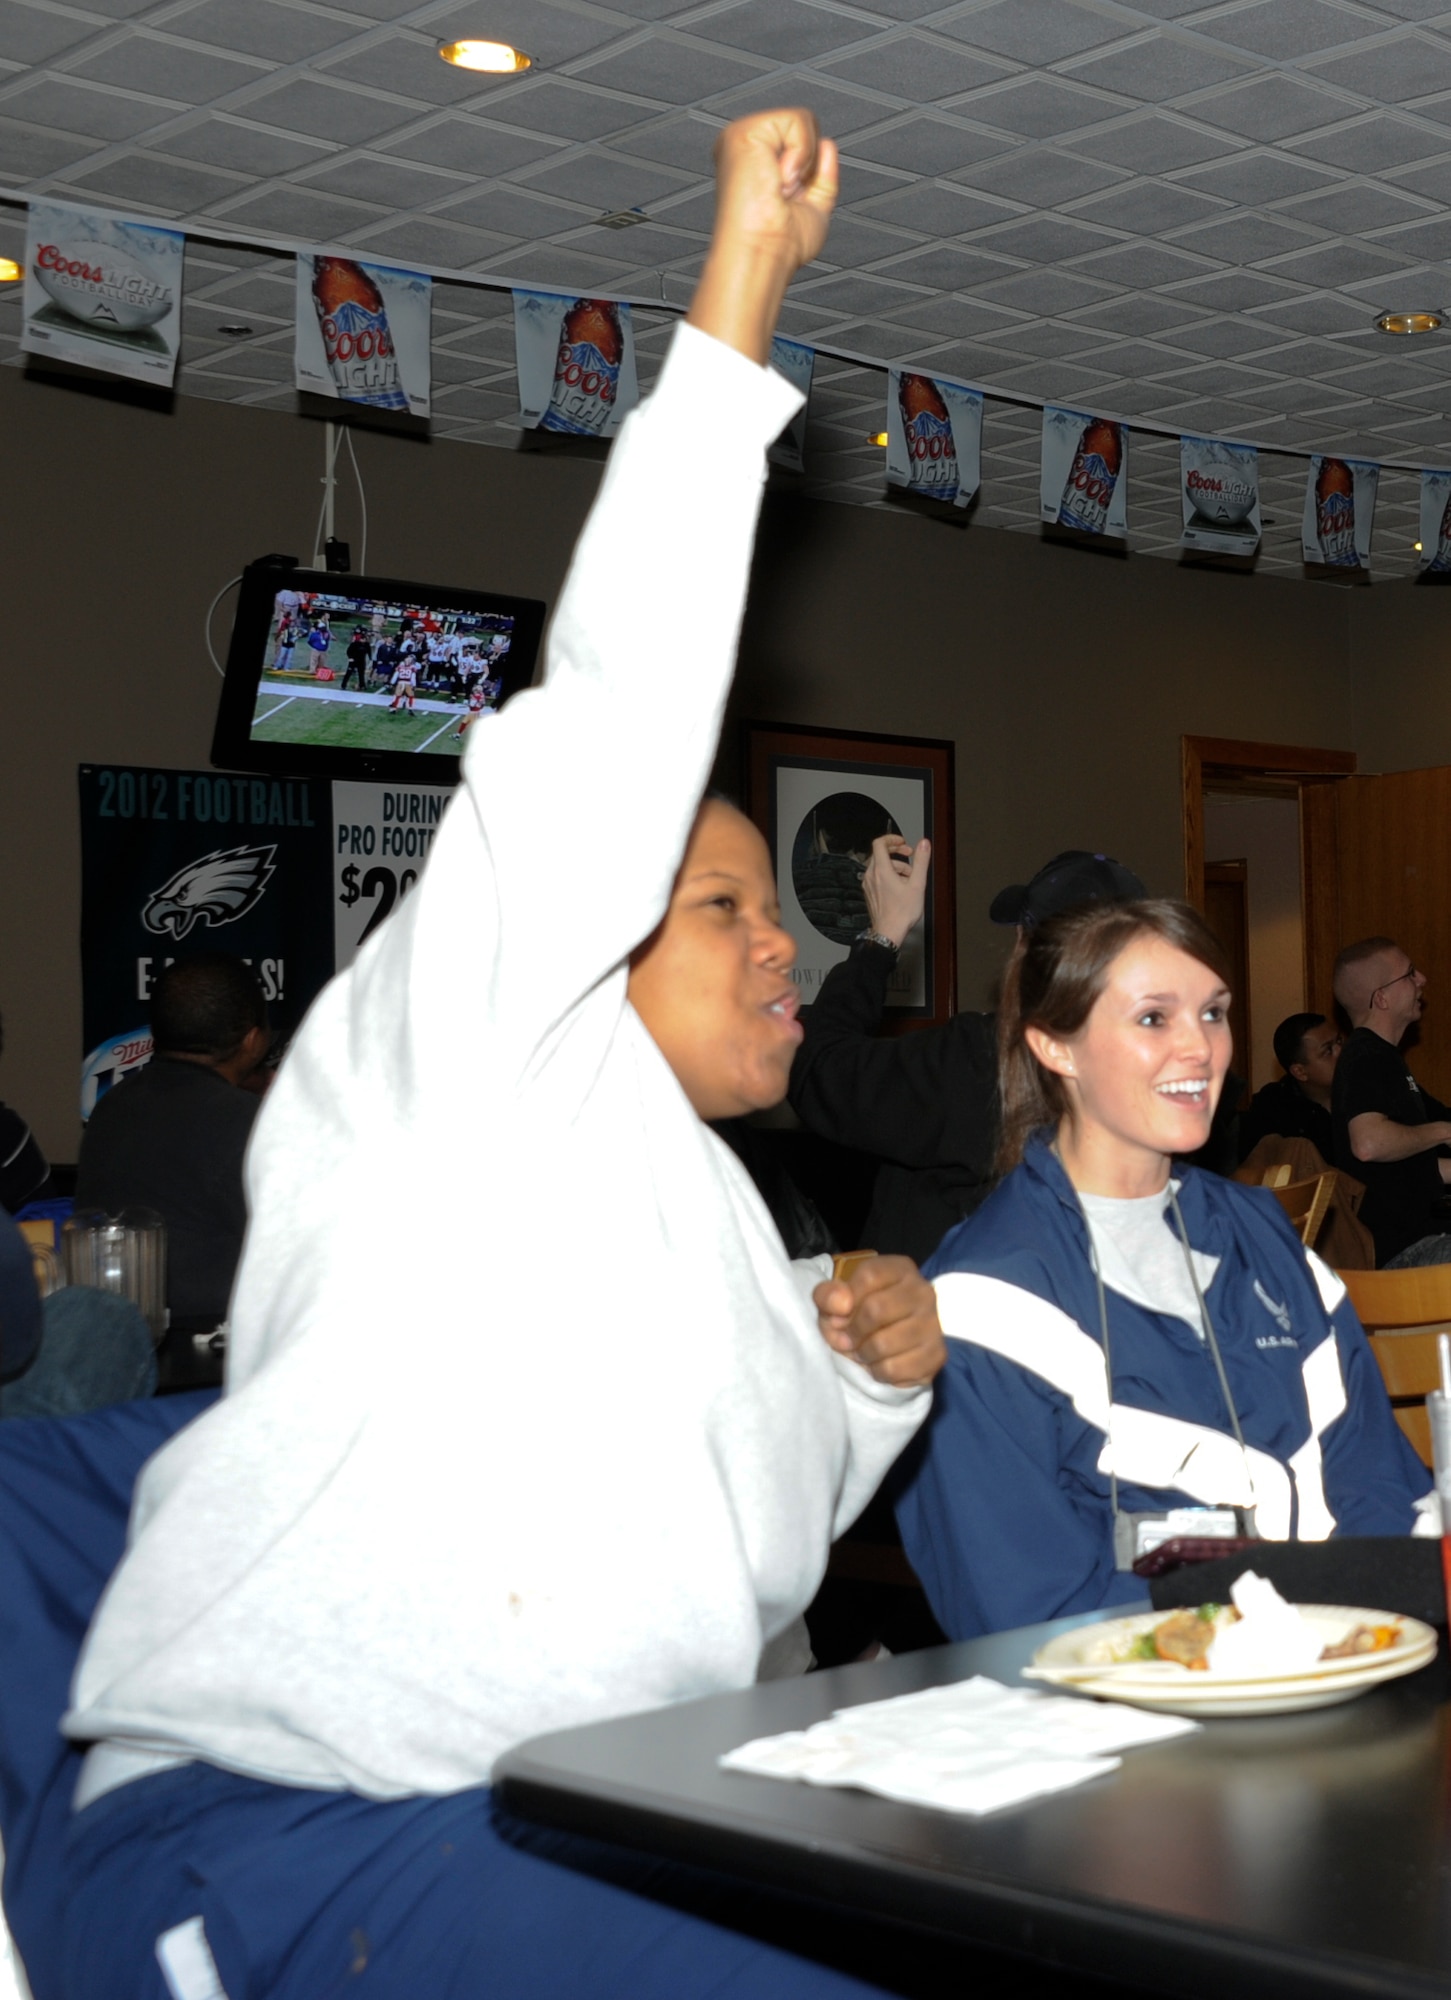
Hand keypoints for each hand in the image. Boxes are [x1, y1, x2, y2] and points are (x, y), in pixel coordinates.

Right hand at [687, 110, 838, 364]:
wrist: (764, 254)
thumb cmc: (782, 246)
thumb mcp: (815, 208)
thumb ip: (824, 176)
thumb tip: (827, 143)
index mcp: (757, 165)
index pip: (800, 143)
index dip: (810, 171)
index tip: (791, 201)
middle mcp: (747, 149)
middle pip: (804, 127)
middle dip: (809, 164)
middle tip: (785, 195)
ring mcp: (742, 137)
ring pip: (803, 120)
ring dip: (804, 161)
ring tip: (780, 188)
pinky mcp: (744, 131)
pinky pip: (797, 119)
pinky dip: (800, 153)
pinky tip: (779, 178)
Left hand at [813, 1256, 945, 1388]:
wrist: (893, 1344)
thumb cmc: (861, 1315)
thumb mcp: (837, 1299)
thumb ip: (828, 1295)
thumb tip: (841, 1304)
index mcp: (900, 1269)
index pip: (869, 1276)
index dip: (845, 1299)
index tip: (838, 1316)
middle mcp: (923, 1292)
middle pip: (875, 1310)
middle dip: (852, 1331)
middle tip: (847, 1341)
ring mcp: (933, 1323)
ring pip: (883, 1344)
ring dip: (863, 1354)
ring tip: (862, 1353)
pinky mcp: (936, 1355)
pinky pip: (895, 1369)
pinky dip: (878, 1372)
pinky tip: (878, 1365)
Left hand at [862, 835, 930, 948]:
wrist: (888, 932)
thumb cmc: (902, 912)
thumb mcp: (917, 884)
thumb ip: (921, 861)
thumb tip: (924, 844)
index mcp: (881, 870)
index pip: (879, 843)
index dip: (892, 839)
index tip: (903, 842)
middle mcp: (871, 876)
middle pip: (880, 854)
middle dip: (897, 853)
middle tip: (910, 855)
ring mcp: (868, 885)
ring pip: (880, 866)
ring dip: (896, 866)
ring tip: (910, 876)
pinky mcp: (869, 893)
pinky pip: (878, 877)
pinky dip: (889, 875)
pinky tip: (901, 886)